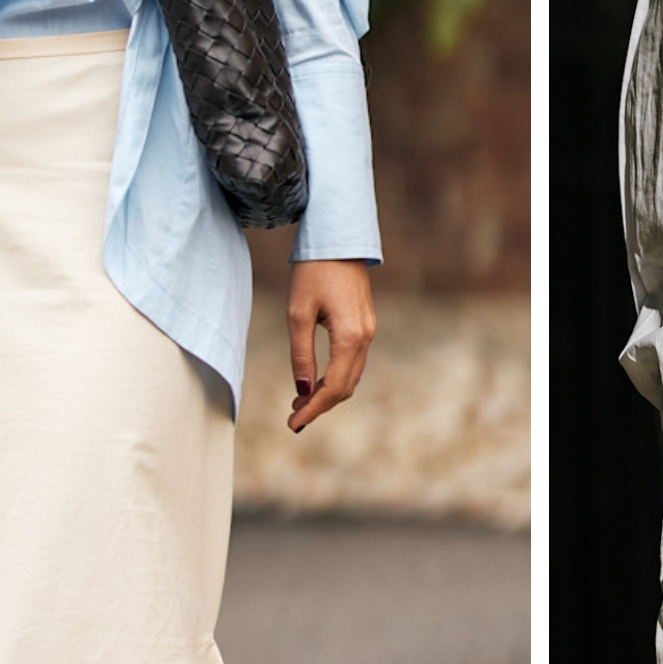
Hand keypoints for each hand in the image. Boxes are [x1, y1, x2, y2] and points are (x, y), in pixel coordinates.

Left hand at [285, 258, 377, 432]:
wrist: (338, 239)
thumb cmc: (313, 271)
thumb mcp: (298, 313)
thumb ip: (301, 355)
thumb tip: (302, 390)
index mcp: (350, 337)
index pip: (334, 387)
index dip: (314, 410)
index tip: (293, 424)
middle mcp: (366, 337)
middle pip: (347, 386)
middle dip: (321, 405)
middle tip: (293, 417)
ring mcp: (369, 330)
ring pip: (352, 375)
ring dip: (328, 392)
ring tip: (300, 402)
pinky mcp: (365, 323)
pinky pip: (354, 361)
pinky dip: (336, 376)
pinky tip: (317, 379)